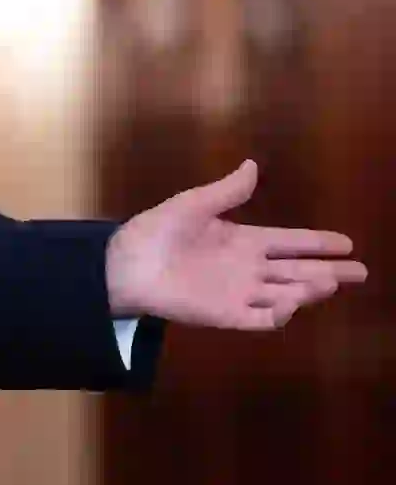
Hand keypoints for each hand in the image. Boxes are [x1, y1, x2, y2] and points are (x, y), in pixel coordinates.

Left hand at [107, 160, 367, 329]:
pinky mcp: (224, 315)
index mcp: (242, 241)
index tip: (346, 243)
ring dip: (307, 291)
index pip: (288, 243)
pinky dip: (276, 315)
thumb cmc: (155, 231)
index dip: (316, 243)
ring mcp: (238, 293)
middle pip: (296, 272)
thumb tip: (252, 165)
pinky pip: (257, 319)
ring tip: (330, 282)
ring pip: (284, 295)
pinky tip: (290, 304)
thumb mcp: (193, 204)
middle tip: (360, 272)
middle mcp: (247, 269)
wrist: (124, 263)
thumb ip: (226, 191)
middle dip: (328, 272)